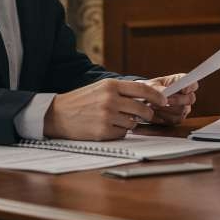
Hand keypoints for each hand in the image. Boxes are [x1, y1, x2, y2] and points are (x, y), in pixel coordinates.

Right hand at [44, 78, 165, 139]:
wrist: (56, 115)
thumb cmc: (80, 101)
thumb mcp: (100, 88)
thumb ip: (121, 91)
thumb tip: (146, 98)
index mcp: (110, 86)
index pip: (142, 89)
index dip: (156, 96)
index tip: (164, 100)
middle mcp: (110, 100)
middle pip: (142, 108)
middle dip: (147, 114)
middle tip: (146, 115)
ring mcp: (106, 116)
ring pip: (133, 123)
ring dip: (130, 123)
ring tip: (115, 120)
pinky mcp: (102, 132)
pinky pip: (122, 134)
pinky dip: (119, 132)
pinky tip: (107, 127)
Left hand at [138, 74, 197, 124]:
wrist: (141, 102)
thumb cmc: (148, 91)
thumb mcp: (150, 86)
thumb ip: (158, 89)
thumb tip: (165, 93)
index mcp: (181, 83)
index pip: (193, 84)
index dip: (191, 86)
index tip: (184, 89)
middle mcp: (185, 96)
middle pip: (190, 98)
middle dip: (176, 100)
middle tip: (164, 100)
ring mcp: (183, 108)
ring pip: (182, 110)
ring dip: (167, 109)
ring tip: (154, 106)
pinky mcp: (177, 119)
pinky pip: (174, 120)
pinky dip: (163, 116)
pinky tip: (155, 113)